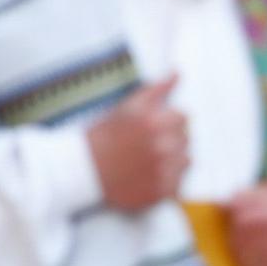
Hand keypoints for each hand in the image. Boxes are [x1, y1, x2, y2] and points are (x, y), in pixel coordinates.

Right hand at [86, 77, 188, 211]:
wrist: (79, 172)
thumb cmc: (100, 137)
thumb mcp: (125, 108)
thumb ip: (156, 90)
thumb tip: (178, 73)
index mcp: (155, 122)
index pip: (183, 117)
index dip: (168, 120)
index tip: (152, 127)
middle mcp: (162, 145)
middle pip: (186, 138)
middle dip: (170, 139)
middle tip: (146, 145)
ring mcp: (163, 171)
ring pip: (186, 159)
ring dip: (172, 159)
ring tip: (147, 161)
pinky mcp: (160, 192)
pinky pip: (179, 183)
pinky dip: (168, 180)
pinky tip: (147, 175)